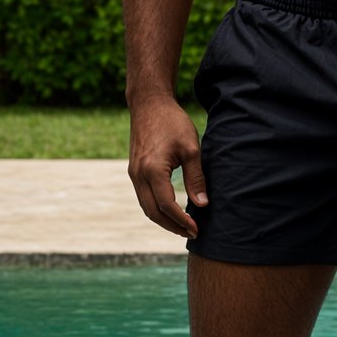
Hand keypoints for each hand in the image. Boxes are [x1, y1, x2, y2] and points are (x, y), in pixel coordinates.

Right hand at [128, 97, 207, 239]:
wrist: (149, 104)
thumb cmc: (172, 122)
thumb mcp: (191, 148)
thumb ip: (196, 177)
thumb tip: (203, 204)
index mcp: (152, 171)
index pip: (167, 206)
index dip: (182, 220)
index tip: (196, 228)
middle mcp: (138, 175)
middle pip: (153, 212)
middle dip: (172, 226)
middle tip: (191, 233)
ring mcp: (133, 173)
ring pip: (146, 207)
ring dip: (163, 220)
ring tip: (182, 226)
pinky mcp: (134, 170)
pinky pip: (143, 196)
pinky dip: (156, 208)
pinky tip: (170, 210)